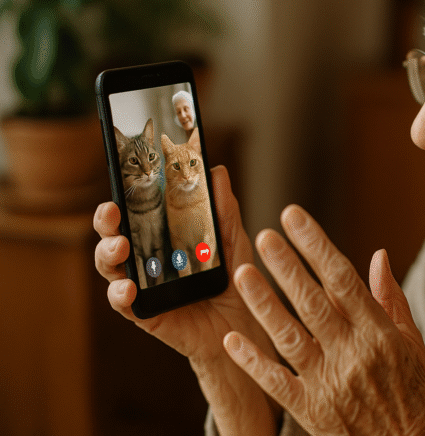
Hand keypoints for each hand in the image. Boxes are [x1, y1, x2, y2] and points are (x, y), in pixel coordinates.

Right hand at [94, 166, 278, 433]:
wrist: (245, 327)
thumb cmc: (236, 280)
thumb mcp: (234, 241)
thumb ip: (225, 211)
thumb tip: (217, 172)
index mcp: (164, 236)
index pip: (136, 212)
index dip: (123, 196)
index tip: (123, 181)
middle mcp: (147, 258)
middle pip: (113, 234)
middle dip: (106, 221)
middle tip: (112, 211)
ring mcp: (143, 286)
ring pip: (110, 267)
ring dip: (107, 253)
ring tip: (121, 246)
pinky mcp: (146, 314)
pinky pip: (123, 304)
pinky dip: (119, 294)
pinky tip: (127, 288)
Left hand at [223, 205, 424, 435]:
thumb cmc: (414, 393)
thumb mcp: (412, 342)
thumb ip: (391, 298)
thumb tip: (378, 255)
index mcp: (379, 333)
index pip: (343, 278)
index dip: (316, 245)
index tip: (294, 218)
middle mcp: (353, 354)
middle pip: (312, 302)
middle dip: (286, 266)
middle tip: (264, 235)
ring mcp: (329, 383)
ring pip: (289, 336)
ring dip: (263, 304)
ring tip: (242, 273)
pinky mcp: (312, 411)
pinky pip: (277, 382)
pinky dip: (253, 361)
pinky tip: (233, 339)